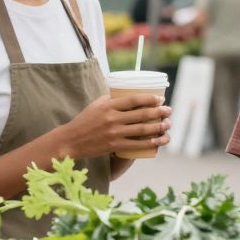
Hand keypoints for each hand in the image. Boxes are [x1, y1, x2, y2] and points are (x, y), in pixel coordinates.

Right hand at [55, 93, 171, 159]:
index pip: (134, 99)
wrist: (71, 140)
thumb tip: (129, 93)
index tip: (160, 99)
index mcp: (109, 106)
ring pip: (142, 129)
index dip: (150, 98)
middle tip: (169, 110)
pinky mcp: (114, 146)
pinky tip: (160, 140)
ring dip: (158, 127)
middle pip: (142, 114)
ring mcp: (114, 133)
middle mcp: (112, 118)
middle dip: (159, 112)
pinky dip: (151, 142)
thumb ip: (111, 99)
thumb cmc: (84, 121)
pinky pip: (137, 144)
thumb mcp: (96, 105)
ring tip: (168, 124)